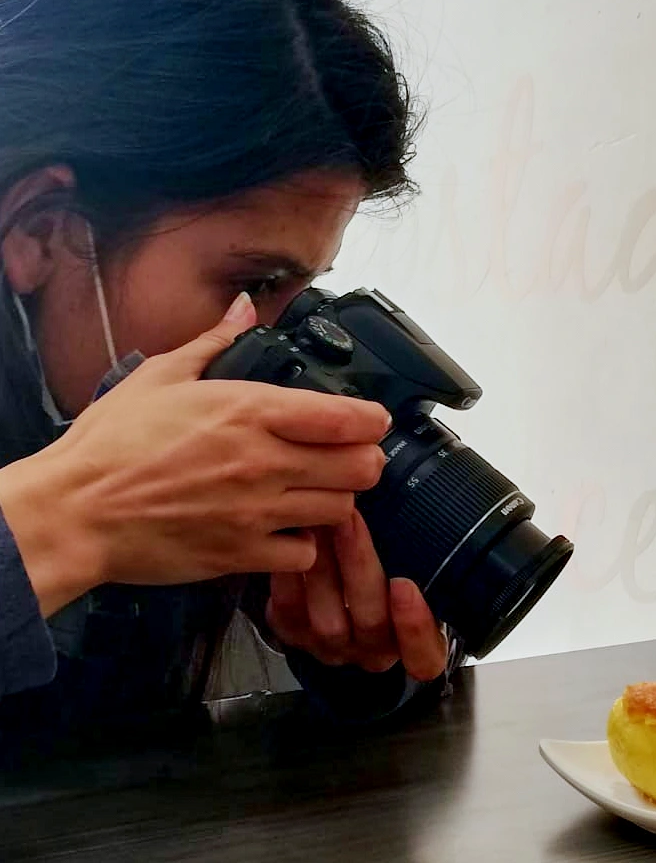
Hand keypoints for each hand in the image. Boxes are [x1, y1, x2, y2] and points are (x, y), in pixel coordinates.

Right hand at [0, 293, 389, 615]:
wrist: (76, 511)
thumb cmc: (111, 446)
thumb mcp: (161, 376)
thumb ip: (214, 341)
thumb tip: (242, 309)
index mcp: (248, 411)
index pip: (347, 417)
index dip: (371, 419)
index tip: (370, 419)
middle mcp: (263, 462)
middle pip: (361, 467)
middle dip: (364, 460)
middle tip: (349, 457)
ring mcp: (257, 512)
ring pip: (341, 510)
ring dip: (336, 500)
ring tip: (316, 491)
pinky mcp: (243, 554)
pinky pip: (304, 553)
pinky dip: (304, 544)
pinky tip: (286, 530)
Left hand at [265, 511, 447, 682]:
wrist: (347, 591)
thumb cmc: (395, 573)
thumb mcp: (421, 568)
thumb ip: (423, 552)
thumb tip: (415, 499)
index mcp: (417, 645)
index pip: (424, 655)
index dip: (415, 625)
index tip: (404, 585)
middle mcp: (376, 652)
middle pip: (372, 622)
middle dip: (360, 566)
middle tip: (350, 517)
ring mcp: (335, 648)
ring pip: (328, 621)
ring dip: (322, 567)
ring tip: (318, 521)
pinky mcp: (297, 637)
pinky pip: (288, 615)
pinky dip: (289, 579)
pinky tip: (292, 542)